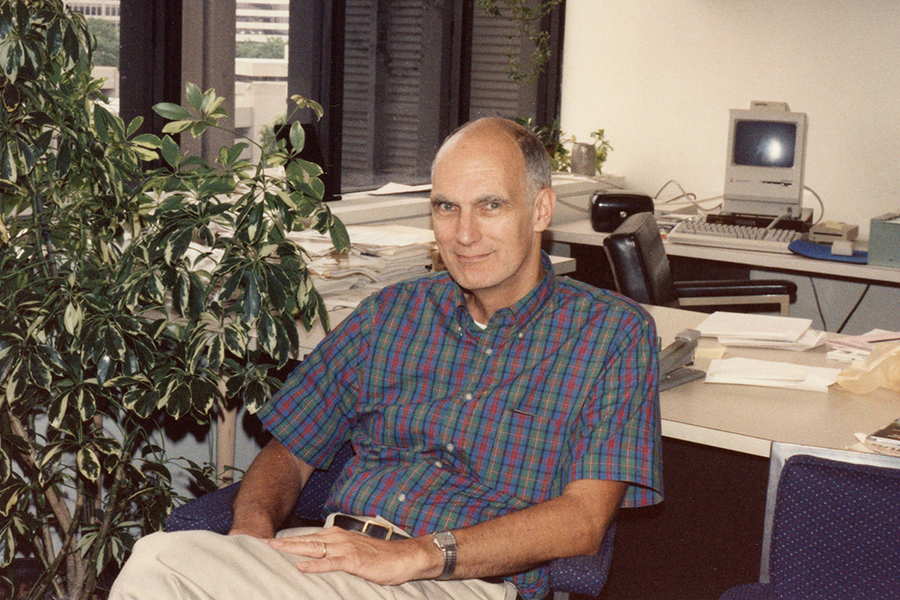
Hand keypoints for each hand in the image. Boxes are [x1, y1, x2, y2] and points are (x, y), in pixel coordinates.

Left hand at [267, 527, 440, 585]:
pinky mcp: (353, 560)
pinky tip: (301, 566)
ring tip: (276, 549)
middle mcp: (339, 538)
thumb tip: (318, 560)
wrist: (404, 557)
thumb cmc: (379, 557)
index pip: (308, 537)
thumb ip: (336, 554)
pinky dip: (315, 565)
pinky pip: (330, 563)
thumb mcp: (354, 553)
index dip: (289, 540)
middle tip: (265, 543)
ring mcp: (346, 548)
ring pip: (314, 548)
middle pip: (306, 540)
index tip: (270, 542)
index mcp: (338, 536)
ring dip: (294, 548)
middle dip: (285, 542)